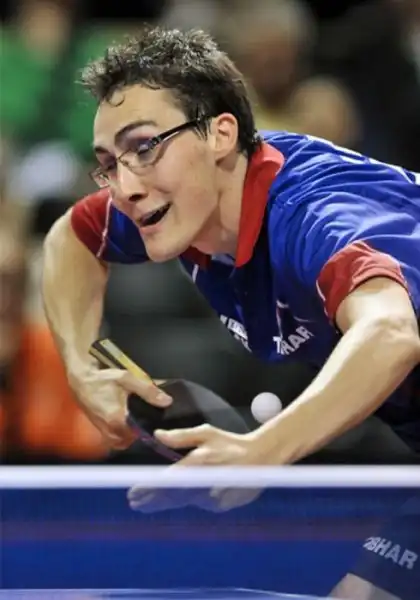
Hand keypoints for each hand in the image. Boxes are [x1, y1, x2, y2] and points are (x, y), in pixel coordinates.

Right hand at [73, 367, 171, 448]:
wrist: (81, 380)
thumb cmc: (102, 379)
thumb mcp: (128, 379)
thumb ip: (148, 391)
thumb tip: (167, 401)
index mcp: (117, 419)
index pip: (140, 433)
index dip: (150, 427)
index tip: (156, 421)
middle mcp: (109, 429)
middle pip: (131, 440)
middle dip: (140, 432)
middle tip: (147, 419)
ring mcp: (103, 431)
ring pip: (122, 442)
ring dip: (130, 435)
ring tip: (136, 421)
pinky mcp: (99, 429)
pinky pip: (113, 439)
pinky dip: (121, 434)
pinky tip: (126, 422)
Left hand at [127, 425, 263, 512]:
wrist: (262, 458)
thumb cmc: (231, 443)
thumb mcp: (206, 433)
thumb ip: (181, 436)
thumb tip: (157, 435)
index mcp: (198, 464)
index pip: (167, 481)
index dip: (149, 489)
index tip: (133, 492)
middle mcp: (203, 484)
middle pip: (171, 497)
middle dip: (151, 500)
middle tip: (134, 503)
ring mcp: (213, 499)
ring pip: (183, 502)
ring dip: (165, 503)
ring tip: (145, 504)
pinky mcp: (220, 507)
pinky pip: (197, 505)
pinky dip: (184, 502)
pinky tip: (172, 501)